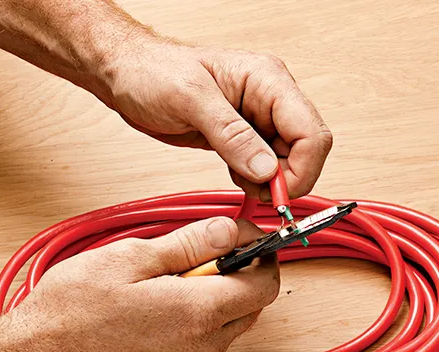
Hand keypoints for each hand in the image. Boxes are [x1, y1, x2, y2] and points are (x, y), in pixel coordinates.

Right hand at [8, 217, 279, 351]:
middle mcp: (203, 345)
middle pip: (252, 303)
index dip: (260, 252)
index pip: (264, 282)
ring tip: (169, 275)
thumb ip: (189, 244)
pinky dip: (199, 315)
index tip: (240, 233)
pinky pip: (206, 339)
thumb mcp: (131, 258)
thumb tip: (229, 230)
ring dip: (217, 293)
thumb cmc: (71, 311)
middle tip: (200, 248)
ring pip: (230, 322)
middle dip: (239, 271)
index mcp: (198, 312)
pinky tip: (160, 299)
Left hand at [93, 33, 332, 199]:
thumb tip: (267, 168)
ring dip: (269, 182)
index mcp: (268, 81)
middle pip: (307, 151)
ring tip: (238, 177)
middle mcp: (270, 100)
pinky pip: (265, 166)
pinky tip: (232, 173)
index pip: (311, 132)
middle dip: (287, 179)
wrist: (127, 74)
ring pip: (288, 162)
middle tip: (256, 191)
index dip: (302, 169)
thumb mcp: (190, 100)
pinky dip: (255, 180)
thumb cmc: (152, 72)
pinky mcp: (244, 137)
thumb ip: (231, 135)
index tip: (277, 192)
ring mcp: (259, 120)